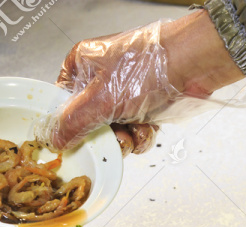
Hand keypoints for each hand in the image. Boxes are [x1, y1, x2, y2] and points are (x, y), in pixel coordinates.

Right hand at [39, 11, 245, 153]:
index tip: (72, 142)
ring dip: (125, 139)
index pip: (61, 101)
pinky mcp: (146, 105)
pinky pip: (135, 130)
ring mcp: (125, 93)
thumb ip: (74, 122)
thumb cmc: (146, 67)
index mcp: (81, 66)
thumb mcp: (100, 99)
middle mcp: (101, 79)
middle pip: (89, 121)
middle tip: (112, 139)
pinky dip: (142, 135)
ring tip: (134, 132)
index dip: (66, 124)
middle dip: (103, 136)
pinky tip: (148, 129)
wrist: (191, 65)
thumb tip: (55, 139)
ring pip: (114, 130)